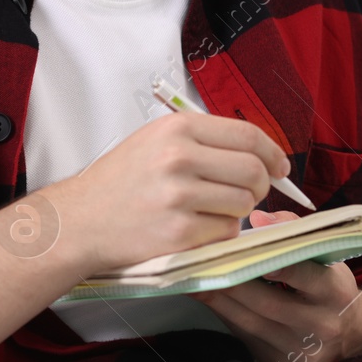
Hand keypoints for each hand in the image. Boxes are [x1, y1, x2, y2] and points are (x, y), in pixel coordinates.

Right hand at [47, 112, 291, 276]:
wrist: (81, 220)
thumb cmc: (120, 181)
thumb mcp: (156, 140)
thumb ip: (204, 140)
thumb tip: (259, 152)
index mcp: (178, 128)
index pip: (248, 134)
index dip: (273, 153)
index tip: (280, 166)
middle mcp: (180, 157)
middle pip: (254, 172)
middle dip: (259, 186)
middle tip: (247, 193)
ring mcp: (180, 196)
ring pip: (243, 204)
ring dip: (236, 212)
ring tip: (208, 210)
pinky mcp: (179, 232)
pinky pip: (226, 232)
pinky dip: (218, 233)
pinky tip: (194, 228)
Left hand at [187, 210, 361, 361]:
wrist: (352, 331)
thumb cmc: (332, 286)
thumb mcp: (326, 254)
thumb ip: (294, 231)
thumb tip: (258, 221)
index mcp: (335, 293)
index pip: (303, 276)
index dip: (273, 263)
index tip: (244, 250)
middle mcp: (319, 325)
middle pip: (267, 302)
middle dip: (230, 280)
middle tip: (201, 261)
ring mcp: (297, 349)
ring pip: (248, 322)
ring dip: (218, 299)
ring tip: (194, 277)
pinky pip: (244, 336)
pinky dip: (223, 314)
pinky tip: (209, 297)